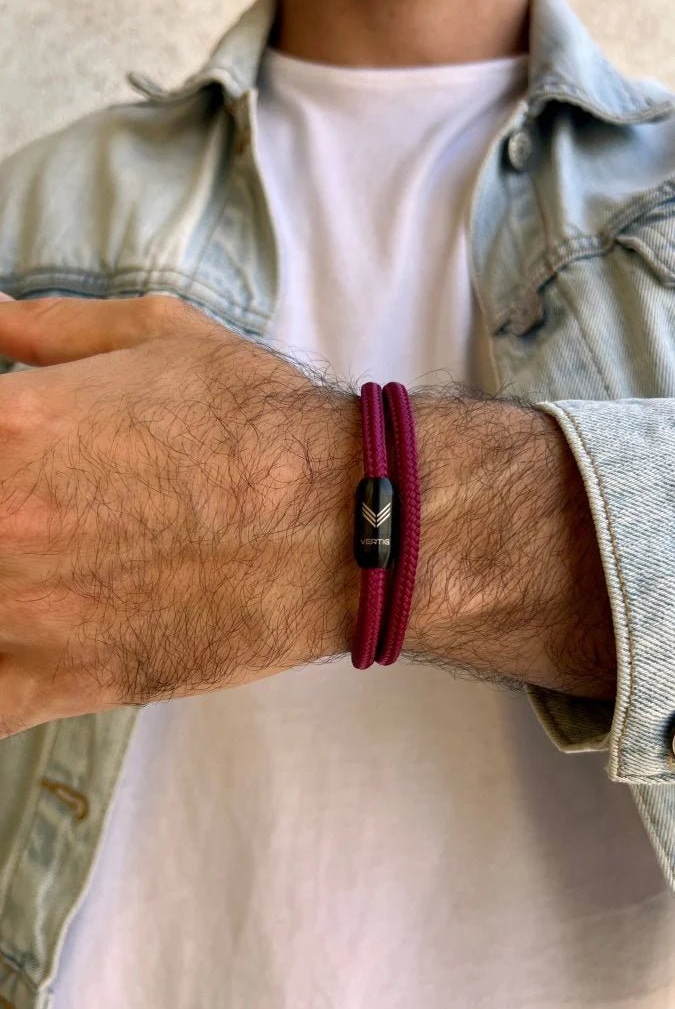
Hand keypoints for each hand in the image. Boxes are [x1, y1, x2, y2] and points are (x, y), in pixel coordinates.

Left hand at [0, 294, 360, 738]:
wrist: (344, 522)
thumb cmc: (255, 424)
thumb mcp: (154, 335)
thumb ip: (41, 327)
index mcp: (7, 428)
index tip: (2, 448)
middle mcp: (1, 526)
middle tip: (27, 510)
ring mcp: (28, 615)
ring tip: (21, 563)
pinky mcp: (67, 681)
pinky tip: (11, 638)